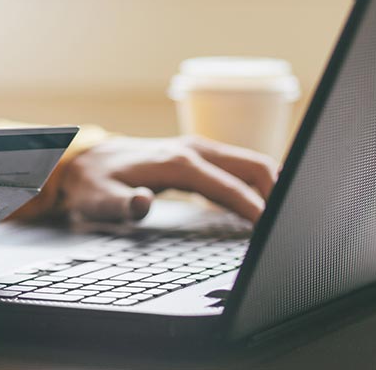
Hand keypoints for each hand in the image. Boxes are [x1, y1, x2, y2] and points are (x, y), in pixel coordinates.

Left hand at [60, 136, 277, 222]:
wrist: (85, 160)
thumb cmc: (94, 182)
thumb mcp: (98, 199)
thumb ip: (120, 205)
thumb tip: (142, 203)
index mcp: (176, 162)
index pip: (228, 184)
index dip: (253, 206)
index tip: (272, 227)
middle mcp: (192, 149)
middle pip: (252, 164)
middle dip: (276, 191)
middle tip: (290, 223)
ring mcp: (197, 148)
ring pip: (250, 162)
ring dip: (271, 185)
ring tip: (283, 216)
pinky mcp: (198, 154)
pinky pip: (238, 165)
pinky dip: (257, 181)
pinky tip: (262, 203)